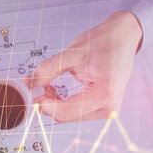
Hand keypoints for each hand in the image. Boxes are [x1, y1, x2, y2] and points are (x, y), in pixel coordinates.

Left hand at [26, 11, 142, 121]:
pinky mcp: (101, 108)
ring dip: (52, 102)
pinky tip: (52, 89)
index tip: (29, 92)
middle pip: (64, 115)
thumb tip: (28, 84)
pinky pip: (74, 110)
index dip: (43, 104)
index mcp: (104, 96)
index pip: (64, 111)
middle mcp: (108, 109)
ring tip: (43, 84)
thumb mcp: (71, 54)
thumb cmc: (103, 42)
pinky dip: (60, 102)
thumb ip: (47, 71)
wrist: (123, 37)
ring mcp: (106, 111)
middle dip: (45, 102)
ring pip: (67, 114)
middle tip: (32, 86)